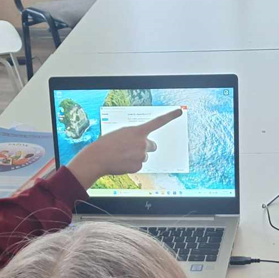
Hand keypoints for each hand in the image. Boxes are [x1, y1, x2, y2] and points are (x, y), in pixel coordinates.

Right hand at [66, 108, 184, 188]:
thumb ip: (135, 136)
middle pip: (152, 146)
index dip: (170, 116)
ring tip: (123, 155)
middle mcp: (142, 142)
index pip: (158, 121)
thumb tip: (142, 144)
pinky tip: (122, 162)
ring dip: (136, 156)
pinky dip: (132, 164)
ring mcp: (141, 155)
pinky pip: (139, 165)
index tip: (180, 111)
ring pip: (144, 157)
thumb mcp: (121, 133)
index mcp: (138, 131)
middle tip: (132, 148)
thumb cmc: (107, 144)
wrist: (98, 157)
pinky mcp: (138, 166)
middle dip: (145, 147)